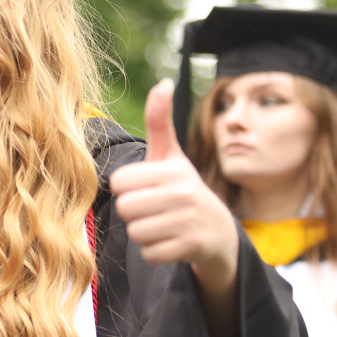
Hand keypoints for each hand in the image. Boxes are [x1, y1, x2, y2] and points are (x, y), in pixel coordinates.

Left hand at [109, 79, 238, 285]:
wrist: (217, 229)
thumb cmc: (182, 187)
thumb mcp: (171, 154)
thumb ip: (159, 121)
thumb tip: (164, 82)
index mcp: (172, 170)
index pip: (119, 182)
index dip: (127, 187)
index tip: (145, 187)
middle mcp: (182, 194)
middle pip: (125, 208)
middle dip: (134, 211)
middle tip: (152, 208)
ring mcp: (188, 222)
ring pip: (135, 232)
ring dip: (143, 232)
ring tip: (161, 223)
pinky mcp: (190, 248)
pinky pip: (149, 253)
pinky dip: (155, 250)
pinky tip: (170, 240)